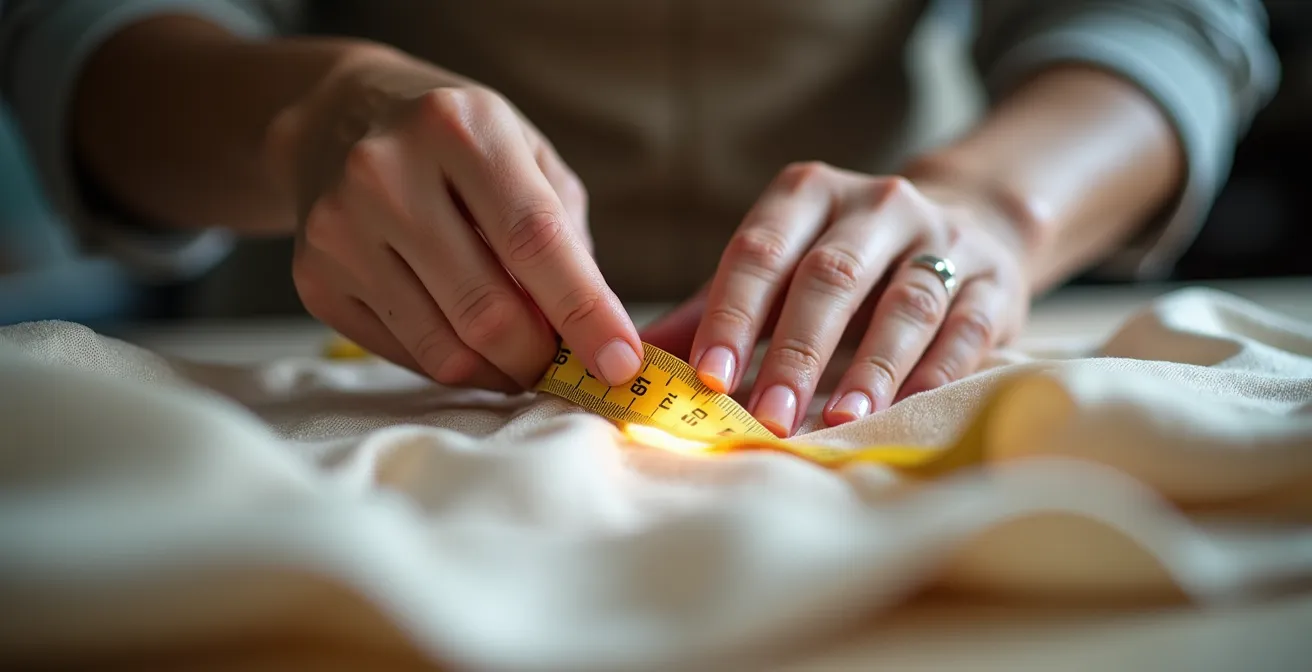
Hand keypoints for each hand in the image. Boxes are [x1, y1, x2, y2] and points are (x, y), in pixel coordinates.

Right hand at [272, 48, 641, 390]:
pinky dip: (452, 363)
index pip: (533, 240)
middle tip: (565, 364)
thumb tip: (595, 334)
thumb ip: (565, 237)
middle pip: (487, 310)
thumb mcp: (525, 153)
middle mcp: (386, 173)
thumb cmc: (455, 142)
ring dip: (499, 371)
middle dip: (541, 356)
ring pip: (444, 349)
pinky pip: (405, 356)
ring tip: (518, 353)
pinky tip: (463, 336)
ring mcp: (339, 229)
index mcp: (458, 128)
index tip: (622, 364)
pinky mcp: (314, 278)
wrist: (335, 117)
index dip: (584, 312)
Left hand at [641, 162, 1030, 435]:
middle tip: (767, 416)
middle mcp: (876, 204)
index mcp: (807, 194)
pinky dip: (934, 371)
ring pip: (903, 301)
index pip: (759, 251)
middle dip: (795, 352)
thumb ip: (712, 308)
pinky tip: (904, 408)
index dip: (732, 315)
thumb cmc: (842, 263)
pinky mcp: (992, 280)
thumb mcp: (778, 267)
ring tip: (836, 421)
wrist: (965, 224)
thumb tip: (635, 358)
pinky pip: (964, 326)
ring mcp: (941, 238)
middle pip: (830, 277)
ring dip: (869, 366)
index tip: (709, 378)